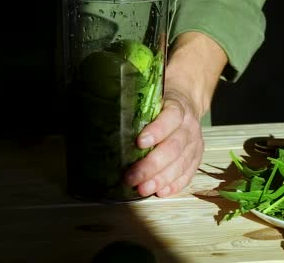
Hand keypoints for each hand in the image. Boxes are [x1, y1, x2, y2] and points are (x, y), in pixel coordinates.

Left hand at [123, 31, 226, 197]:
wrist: (188, 98)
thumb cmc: (160, 99)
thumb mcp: (150, 91)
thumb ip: (130, 98)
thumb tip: (87, 94)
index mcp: (176, 106)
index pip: (169, 118)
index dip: (156, 131)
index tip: (138, 142)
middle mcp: (189, 125)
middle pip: (174, 146)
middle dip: (152, 165)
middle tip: (132, 177)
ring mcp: (195, 141)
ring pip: (182, 162)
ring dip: (162, 178)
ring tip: (143, 189)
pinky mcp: (196, 155)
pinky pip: (189, 172)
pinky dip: (176, 184)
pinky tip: (161, 191)